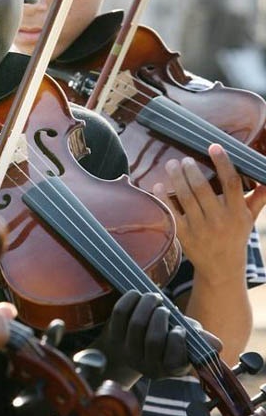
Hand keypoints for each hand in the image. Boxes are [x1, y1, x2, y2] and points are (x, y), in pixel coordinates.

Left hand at [95, 290, 219, 385]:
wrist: (130, 343)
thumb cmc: (165, 338)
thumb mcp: (186, 340)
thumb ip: (200, 340)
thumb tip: (217, 345)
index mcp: (170, 369)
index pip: (174, 360)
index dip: (177, 340)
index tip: (179, 327)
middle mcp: (148, 366)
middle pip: (153, 339)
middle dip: (161, 317)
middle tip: (164, 308)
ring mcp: (129, 352)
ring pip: (137, 324)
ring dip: (147, 304)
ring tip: (154, 298)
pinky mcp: (113, 335)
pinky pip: (120, 313)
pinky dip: (131, 299)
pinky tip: (138, 295)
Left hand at [153, 143, 265, 281]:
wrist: (222, 269)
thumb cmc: (235, 237)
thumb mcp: (249, 218)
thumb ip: (258, 198)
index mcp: (237, 213)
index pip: (231, 183)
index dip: (223, 163)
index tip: (214, 146)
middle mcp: (219, 221)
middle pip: (203, 189)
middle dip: (191, 170)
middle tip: (184, 159)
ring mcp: (200, 229)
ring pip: (186, 198)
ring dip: (176, 178)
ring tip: (171, 164)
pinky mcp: (185, 236)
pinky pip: (172, 213)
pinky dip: (164, 198)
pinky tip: (159, 185)